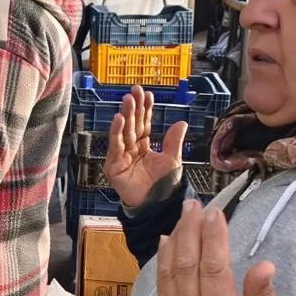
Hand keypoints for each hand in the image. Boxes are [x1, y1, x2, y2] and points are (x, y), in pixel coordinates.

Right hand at [105, 87, 187, 208]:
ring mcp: (121, 156)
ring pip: (123, 132)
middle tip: (135, 91)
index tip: (147, 94)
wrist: (157, 204)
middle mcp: (131, 148)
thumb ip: (174, 141)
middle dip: (134, 107)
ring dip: (125, 115)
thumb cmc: (164, 185)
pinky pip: (115, 146)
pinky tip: (119, 118)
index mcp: (144, 146)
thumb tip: (181, 122)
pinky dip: (116, 132)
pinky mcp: (113, 165)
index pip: (144, 123)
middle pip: (132, 124)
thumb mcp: (172, 159)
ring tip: (128, 100)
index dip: (145, 109)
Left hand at [158, 202, 282, 295]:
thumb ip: (263, 292)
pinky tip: (168, 238)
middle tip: (194, 205)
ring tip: (183, 215)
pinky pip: (161, 284)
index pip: (213, 269)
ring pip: (170, 272)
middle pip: (187, 265)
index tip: (214, 213)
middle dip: (190, 231)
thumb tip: (265, 265)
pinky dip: (163, 259)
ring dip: (175, 239)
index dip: (213, 238)